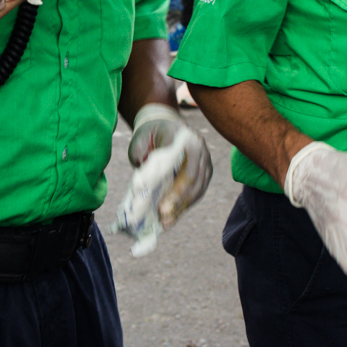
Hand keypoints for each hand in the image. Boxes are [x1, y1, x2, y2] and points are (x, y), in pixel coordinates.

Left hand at [127, 103, 212, 226]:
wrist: (163, 124)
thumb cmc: (149, 134)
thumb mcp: (140, 140)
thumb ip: (141, 156)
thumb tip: (144, 184)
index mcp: (184, 137)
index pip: (183, 167)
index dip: (174, 189)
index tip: (162, 206)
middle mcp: (200, 148)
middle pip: (193, 179)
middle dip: (177, 201)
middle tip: (163, 217)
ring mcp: (205, 159)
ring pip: (198, 188)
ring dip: (182, 207)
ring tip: (167, 222)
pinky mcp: (206, 170)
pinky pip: (199, 190)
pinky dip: (186, 204)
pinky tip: (174, 216)